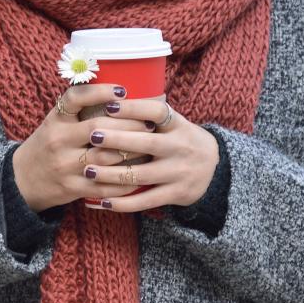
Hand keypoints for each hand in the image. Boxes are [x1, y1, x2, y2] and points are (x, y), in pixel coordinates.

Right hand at [12, 84, 154, 211]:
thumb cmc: (46, 145)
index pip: (75, 98)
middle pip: (99, 129)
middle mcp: (58, 141)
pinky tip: (139, 174)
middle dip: (129, 124)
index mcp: (55, 121)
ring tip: (150, 145)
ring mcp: (65, 166)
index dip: (100, 92)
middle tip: (150, 122)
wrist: (22, 179)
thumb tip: (118, 95)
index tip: (122, 90)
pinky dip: (125, 180)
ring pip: (106, 157)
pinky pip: (105, 185)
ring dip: (132, 151)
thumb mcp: (54, 123)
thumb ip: (78, 110)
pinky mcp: (72, 188)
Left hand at [82, 99, 219, 211]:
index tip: (110, 105)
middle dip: (117, 140)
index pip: (157, 112)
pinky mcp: (175, 194)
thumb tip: (109, 99)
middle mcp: (180, 148)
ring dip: (111, 174)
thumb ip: (150, 117)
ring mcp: (178, 173)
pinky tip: (101, 201)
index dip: (134, 108)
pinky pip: (145, 201)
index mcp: (179, 125)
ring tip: (88, 170)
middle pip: (146, 143)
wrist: (214, 171)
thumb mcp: (174, 124)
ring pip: (141, 175)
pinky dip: (122, 203)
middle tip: (91, 136)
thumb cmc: (181, 142)